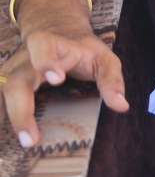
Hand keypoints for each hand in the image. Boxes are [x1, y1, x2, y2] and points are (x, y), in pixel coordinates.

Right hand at [1, 29, 127, 147]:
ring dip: (5, 118)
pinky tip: (1, 140)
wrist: (56, 30)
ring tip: (12, 146)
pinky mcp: (4, 83)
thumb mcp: (104, 57)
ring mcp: (11, 71)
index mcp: (51, 43)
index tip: (57, 78)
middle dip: (21, 110)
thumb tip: (121, 106)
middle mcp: (25, 58)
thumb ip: (112, 79)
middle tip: (30, 139)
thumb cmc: (83, 49)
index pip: (42, 45)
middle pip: (16, 80)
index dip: (46, 60)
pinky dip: (0, 117)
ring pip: (0, 92)